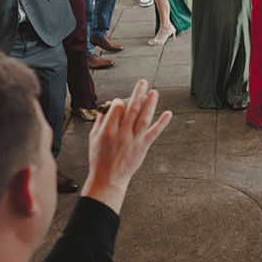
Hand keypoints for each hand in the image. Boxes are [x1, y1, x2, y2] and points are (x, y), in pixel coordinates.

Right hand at [83, 79, 171, 213]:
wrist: (108, 179)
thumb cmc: (99, 158)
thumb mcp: (93, 138)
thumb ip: (100, 122)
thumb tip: (107, 108)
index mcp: (107, 130)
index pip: (117, 107)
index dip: (119, 101)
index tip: (120, 101)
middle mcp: (122, 134)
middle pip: (132, 109)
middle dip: (138, 93)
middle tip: (143, 82)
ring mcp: (134, 140)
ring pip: (144, 118)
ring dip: (151, 104)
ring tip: (154, 92)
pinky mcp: (143, 147)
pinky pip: (154, 133)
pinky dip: (162, 123)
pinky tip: (168, 113)